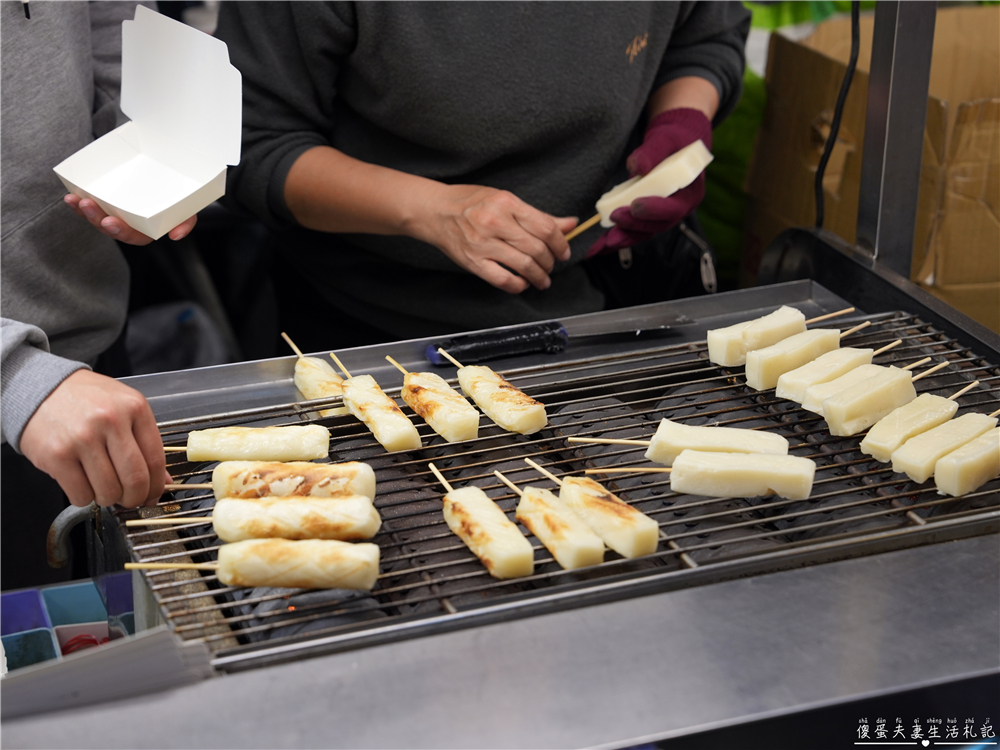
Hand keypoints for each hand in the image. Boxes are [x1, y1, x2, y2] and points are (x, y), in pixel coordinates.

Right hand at [19, 370, 167, 508]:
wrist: (41, 387)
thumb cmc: (87, 399)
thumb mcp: (124, 407)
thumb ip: (145, 442)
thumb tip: (163, 481)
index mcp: (134, 408)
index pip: (155, 459)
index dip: (157, 486)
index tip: (153, 495)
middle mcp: (110, 421)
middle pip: (135, 479)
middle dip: (135, 498)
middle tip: (130, 500)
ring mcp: (82, 438)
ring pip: (108, 491)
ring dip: (108, 498)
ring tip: (102, 487)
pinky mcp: (57, 455)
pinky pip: (81, 494)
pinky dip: (85, 498)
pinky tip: (82, 484)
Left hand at [63, 194, 196, 244]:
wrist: (172, 172)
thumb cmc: (180, 195)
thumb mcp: (188, 208)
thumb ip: (185, 221)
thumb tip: (176, 235)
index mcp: (147, 230)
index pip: (133, 236)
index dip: (120, 231)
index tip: (110, 221)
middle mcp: (129, 223)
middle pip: (110, 227)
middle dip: (96, 218)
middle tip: (88, 206)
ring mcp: (115, 211)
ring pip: (96, 217)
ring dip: (84, 211)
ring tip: (75, 200)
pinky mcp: (105, 199)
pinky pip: (90, 204)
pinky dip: (78, 201)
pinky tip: (71, 195)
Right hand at [415, 185, 575, 293]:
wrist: (436, 211)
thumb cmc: (471, 203)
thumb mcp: (506, 200)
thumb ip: (538, 216)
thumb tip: (570, 224)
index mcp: (506, 203)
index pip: (545, 228)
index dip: (560, 244)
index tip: (564, 252)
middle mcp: (495, 223)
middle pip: (537, 249)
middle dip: (550, 262)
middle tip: (552, 265)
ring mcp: (483, 244)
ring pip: (524, 266)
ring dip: (539, 277)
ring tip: (542, 279)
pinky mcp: (474, 262)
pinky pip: (503, 280)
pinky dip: (518, 285)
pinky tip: (523, 283)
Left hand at [589, 108, 711, 256]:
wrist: (674, 146)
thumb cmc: (673, 142)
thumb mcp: (665, 140)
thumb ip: (653, 152)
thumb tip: (636, 166)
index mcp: (690, 193)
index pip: (674, 208)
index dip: (655, 209)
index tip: (635, 205)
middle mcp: (679, 209)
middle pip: (658, 225)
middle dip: (635, 225)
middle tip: (614, 218)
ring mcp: (664, 216)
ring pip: (645, 232)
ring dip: (625, 237)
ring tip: (605, 242)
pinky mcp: (650, 218)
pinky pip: (636, 231)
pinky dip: (620, 237)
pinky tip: (601, 245)